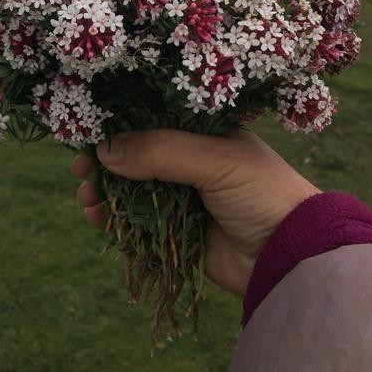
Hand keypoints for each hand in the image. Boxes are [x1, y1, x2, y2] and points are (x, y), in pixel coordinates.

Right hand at [71, 128, 319, 295]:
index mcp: (206, 130)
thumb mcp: (213, 160)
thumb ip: (160, 151)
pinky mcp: (180, 230)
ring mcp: (185, 195)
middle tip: (79, 170)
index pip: (153, 118)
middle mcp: (193, 159)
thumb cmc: (261, 192)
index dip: (120, 123)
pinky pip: (139, 222)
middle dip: (106, 161)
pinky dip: (117, 220)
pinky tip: (99, 219)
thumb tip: (104, 150)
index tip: (87, 131)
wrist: (292, 253)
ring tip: (86, 197)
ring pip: (133, 189)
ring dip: (107, 191)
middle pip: (137, 154)